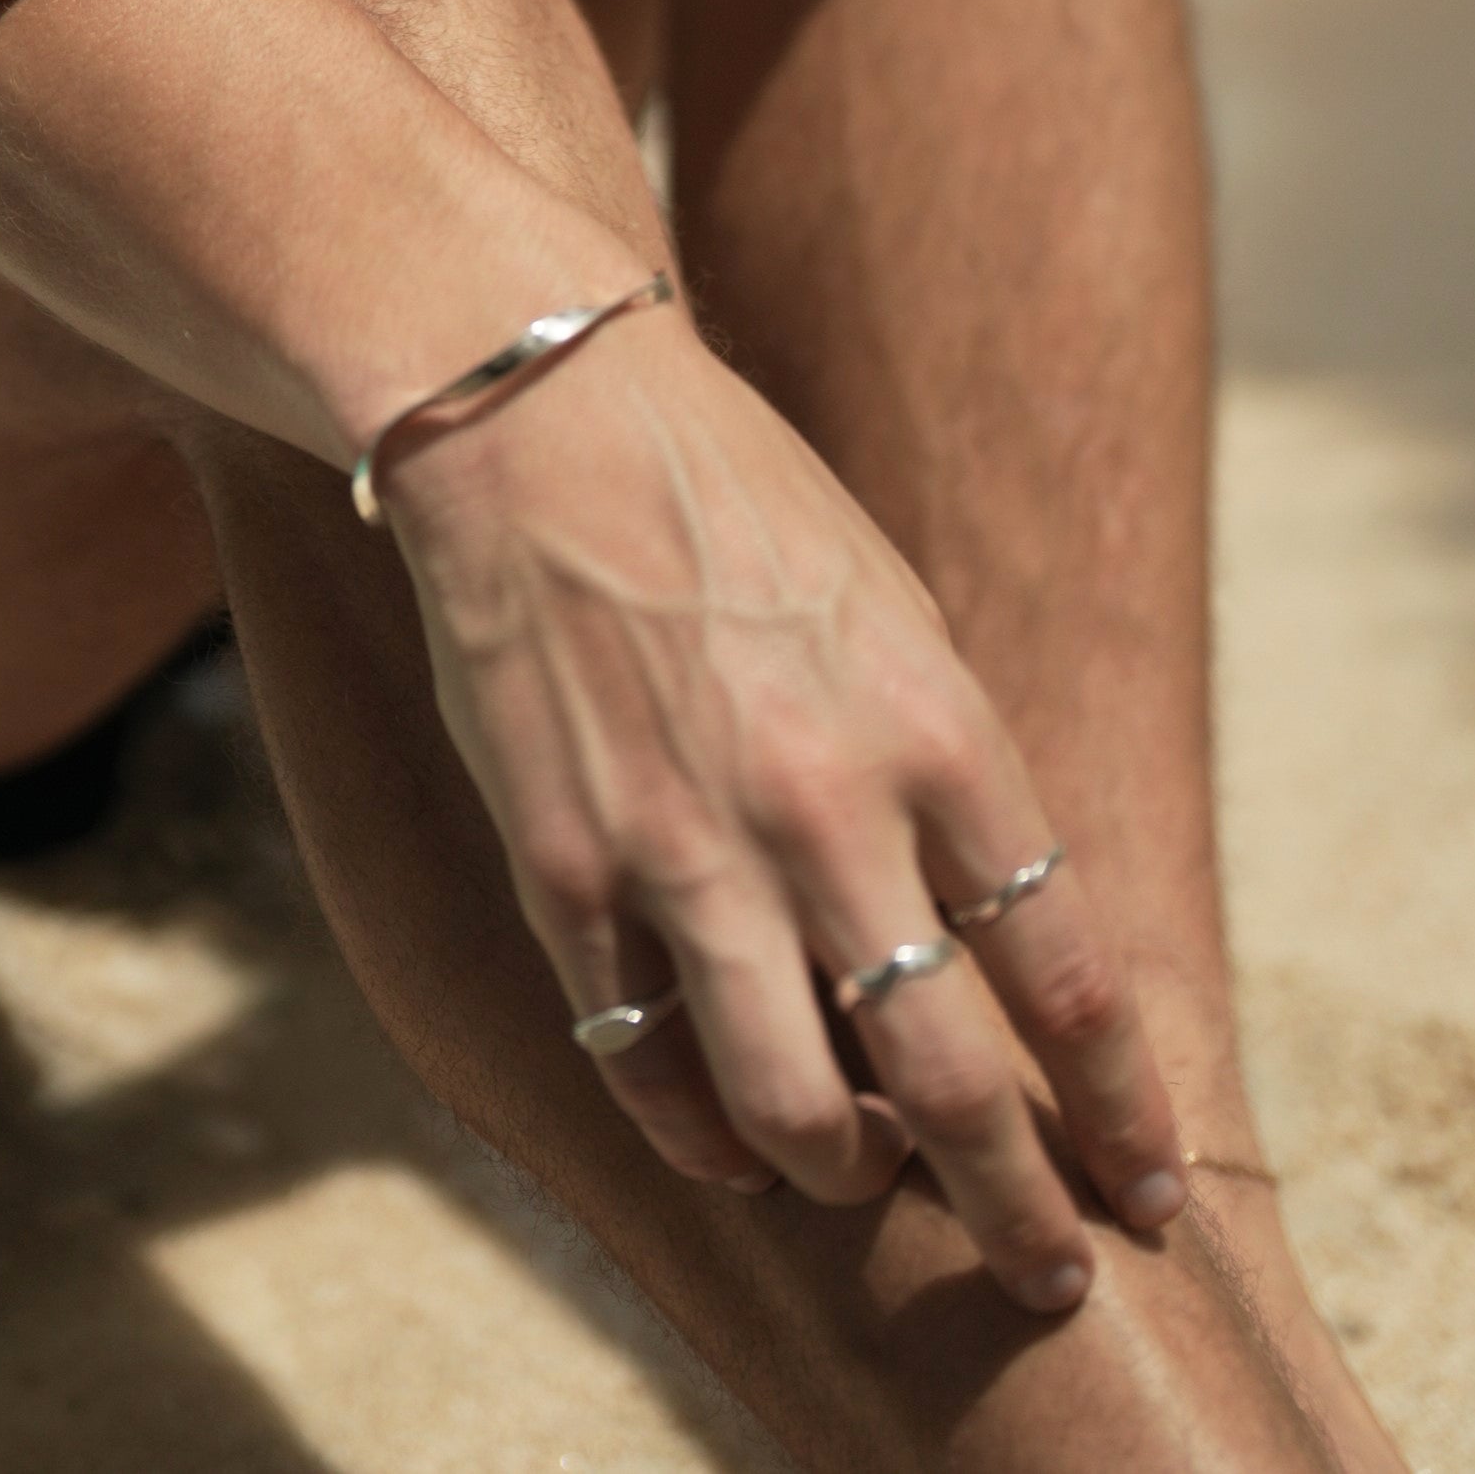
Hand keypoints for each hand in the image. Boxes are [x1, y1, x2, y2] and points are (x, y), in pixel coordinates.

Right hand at [378, 302, 1186, 1314]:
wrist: (536, 413)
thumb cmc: (727, 497)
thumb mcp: (892, 610)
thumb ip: (946, 769)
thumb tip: (989, 925)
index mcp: (934, 727)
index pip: (1064, 974)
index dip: (1116, 1110)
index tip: (1142, 1185)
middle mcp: (823, 805)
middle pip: (949, 1077)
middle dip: (1014, 1207)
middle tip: (1040, 1264)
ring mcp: (685, 845)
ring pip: (792, 1107)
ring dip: (840, 1173)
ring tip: (850, 1173)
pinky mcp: (561, 862)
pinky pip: (638, 1053)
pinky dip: (692, 1125)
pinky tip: (719, 1135)